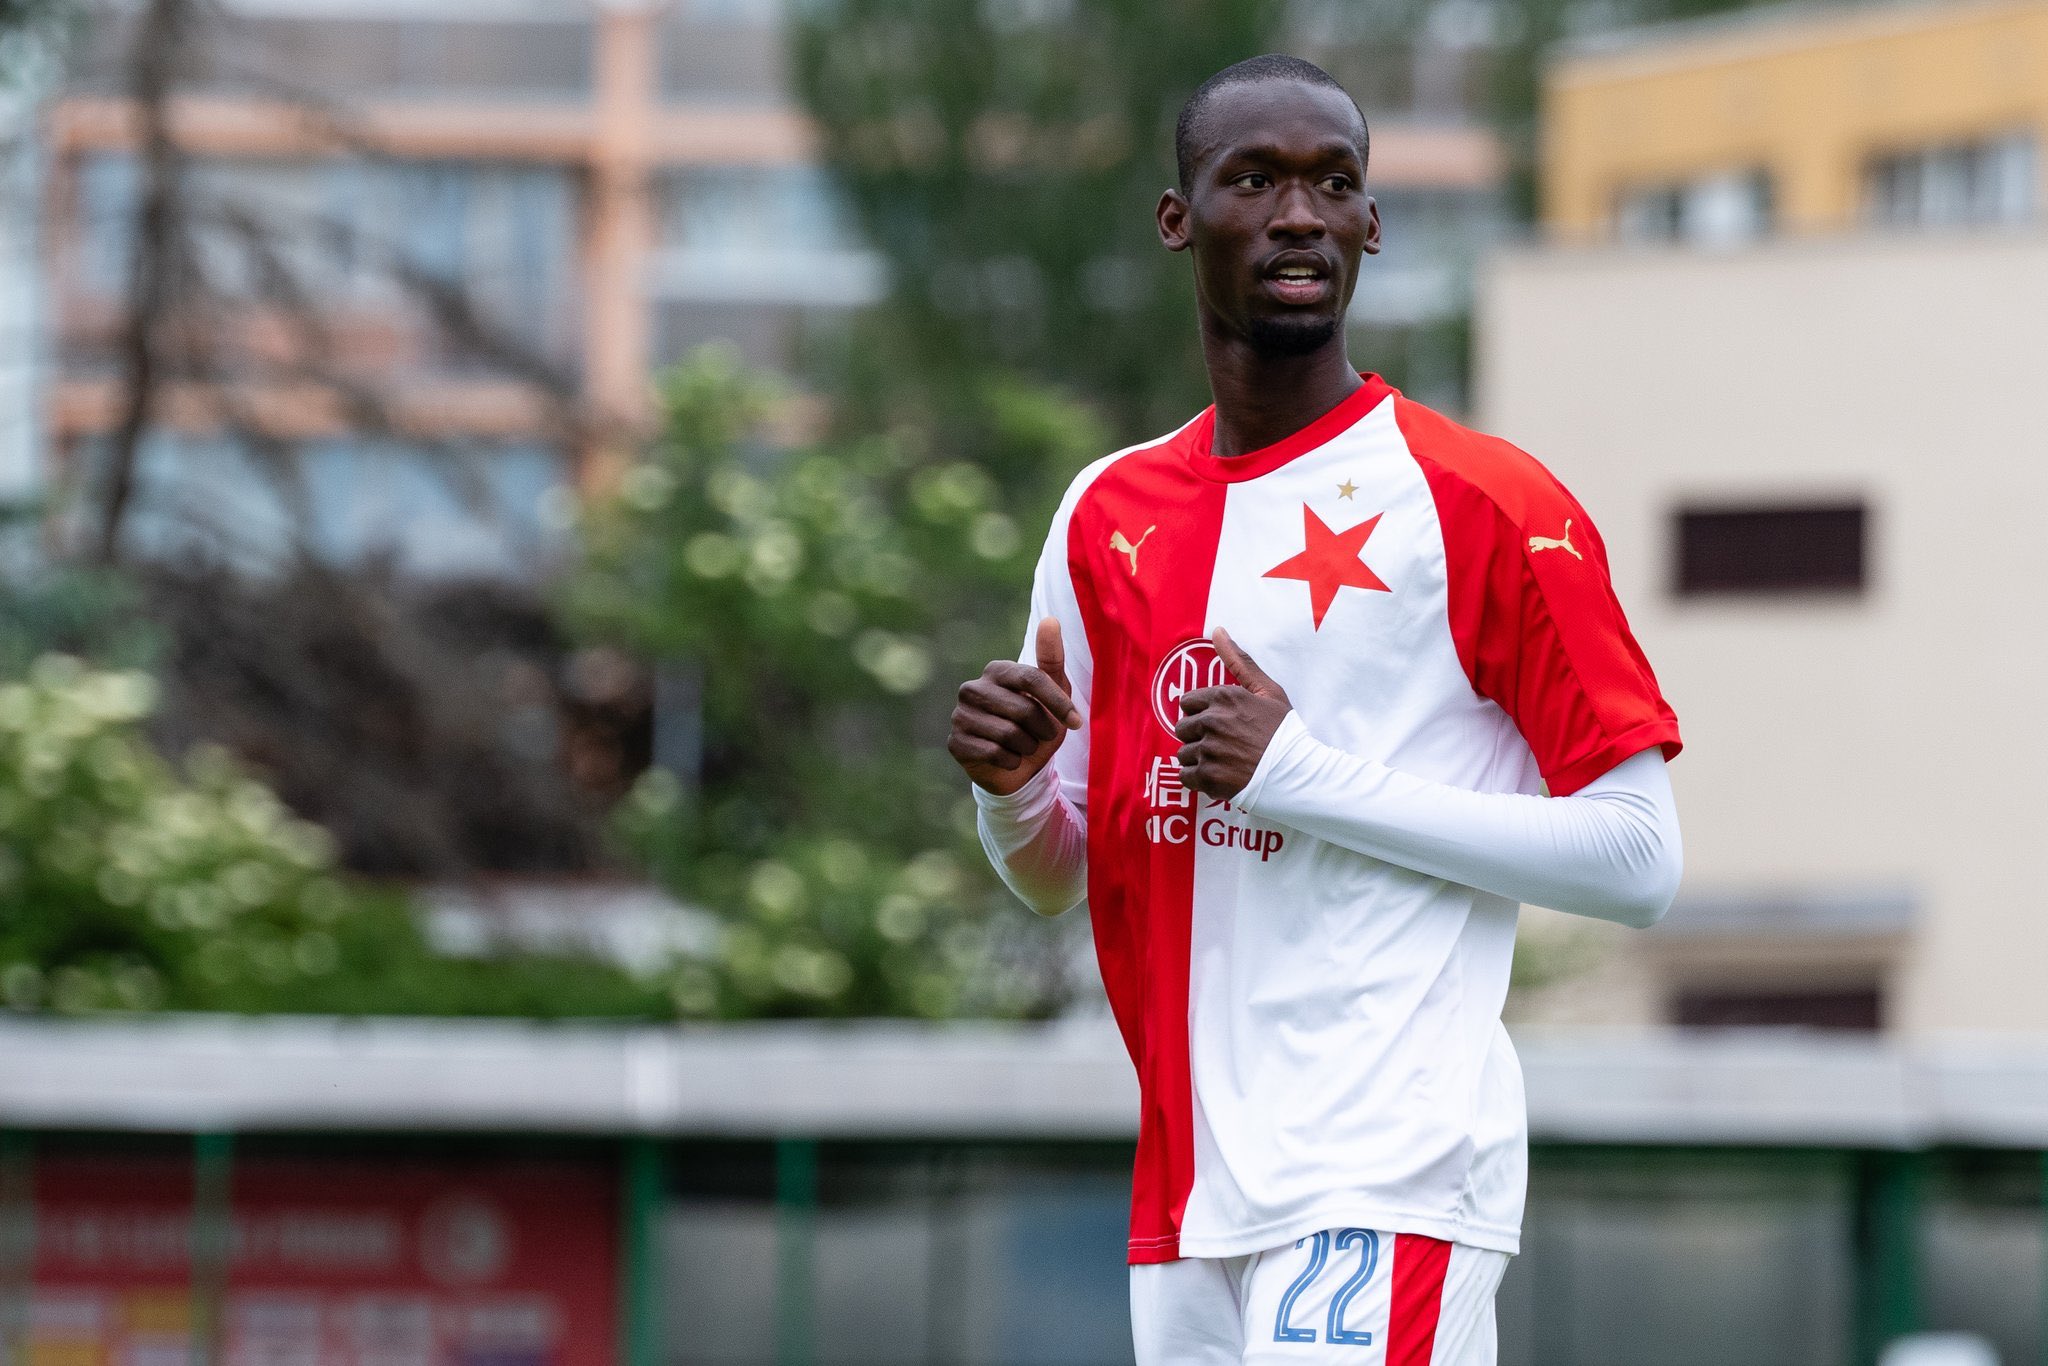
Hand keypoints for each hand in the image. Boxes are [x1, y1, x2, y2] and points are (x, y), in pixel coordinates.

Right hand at [949, 617, 1082, 795]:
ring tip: (1024, 746)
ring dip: (1027, 747)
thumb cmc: (1036, 725)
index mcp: (996, 670)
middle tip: (1041, 736)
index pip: (1032, 678)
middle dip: (1043, 730)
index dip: (1058, 702)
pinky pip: (995, 754)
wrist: (1015, 768)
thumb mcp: (1052, 693)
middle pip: (1024, 710)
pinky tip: (1007, 759)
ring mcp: (960, 715)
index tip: (1076, 721)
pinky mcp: (955, 743)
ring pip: (1009, 734)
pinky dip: (1011, 762)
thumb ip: (1052, 658)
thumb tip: (1051, 620)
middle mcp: (972, 689)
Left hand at [1174, 627, 1292, 800]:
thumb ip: (1240, 661)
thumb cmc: (1284, 731)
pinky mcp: (1207, 777)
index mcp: (1223, 698)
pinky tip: (1219, 776)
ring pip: (1184, 753)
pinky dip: (1198, 779)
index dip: (1202, 714)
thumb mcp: (1268, 691)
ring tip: (1224, 762)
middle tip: (1223, 744)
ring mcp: (1208, 750)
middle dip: (1198, 736)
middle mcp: (1211, 721)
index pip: (1187, 703)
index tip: (1219, 724)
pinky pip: (1185, 776)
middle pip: (1182, 728)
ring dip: (1199, 759)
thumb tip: (1218, 630)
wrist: (1296, 772)